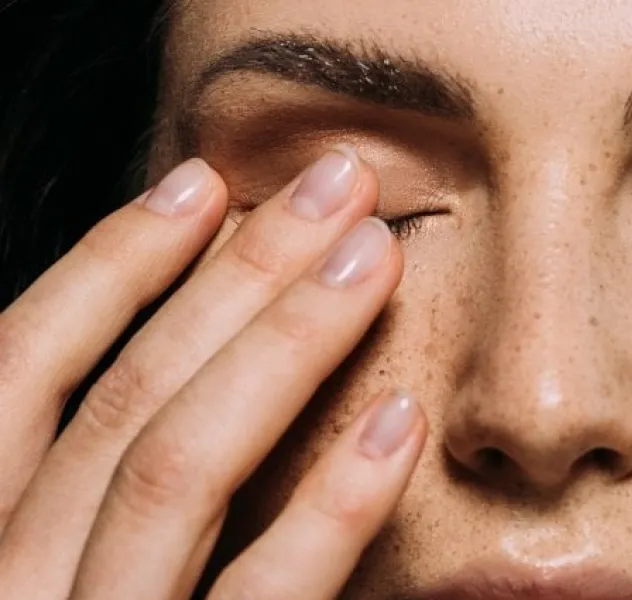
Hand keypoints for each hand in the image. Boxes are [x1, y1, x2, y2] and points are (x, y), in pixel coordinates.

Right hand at [0, 148, 426, 598]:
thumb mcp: (96, 565)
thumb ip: (116, 494)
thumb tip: (211, 350)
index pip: (22, 380)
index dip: (107, 268)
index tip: (202, 183)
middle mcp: (21, 586)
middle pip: (121, 402)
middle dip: (231, 277)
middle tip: (337, 187)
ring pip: (176, 469)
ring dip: (284, 345)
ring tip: (375, 255)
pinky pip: (263, 592)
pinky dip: (331, 505)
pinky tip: (400, 420)